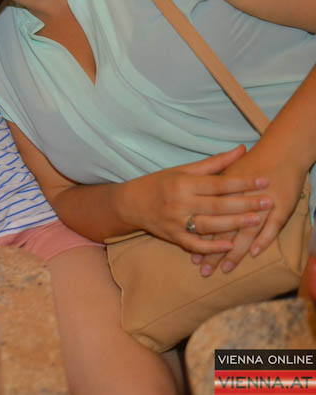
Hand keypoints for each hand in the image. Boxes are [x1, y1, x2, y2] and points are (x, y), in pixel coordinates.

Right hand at [123, 146, 270, 252]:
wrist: (128, 204)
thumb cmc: (158, 184)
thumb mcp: (182, 170)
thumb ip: (214, 163)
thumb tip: (241, 150)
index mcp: (183, 182)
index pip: (218, 183)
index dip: (242, 182)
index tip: (263, 181)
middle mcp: (180, 202)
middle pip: (217, 204)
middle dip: (244, 203)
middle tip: (267, 202)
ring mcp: (176, 221)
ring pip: (209, 224)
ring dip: (233, 224)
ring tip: (256, 221)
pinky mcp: (172, 237)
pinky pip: (194, 244)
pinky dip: (210, 246)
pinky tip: (228, 246)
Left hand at [195, 148, 305, 275]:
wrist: (283, 150)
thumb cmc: (254, 161)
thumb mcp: (228, 171)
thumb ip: (212, 187)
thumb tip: (192, 201)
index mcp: (222, 190)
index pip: (207, 219)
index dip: (199, 236)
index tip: (192, 254)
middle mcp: (239, 198)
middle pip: (223, 228)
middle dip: (213, 252)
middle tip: (204, 270)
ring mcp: (260, 204)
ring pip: (244, 233)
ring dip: (234, 252)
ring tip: (224, 269)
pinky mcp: (281, 207)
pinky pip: (270, 227)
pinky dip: (261, 240)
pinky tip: (253, 254)